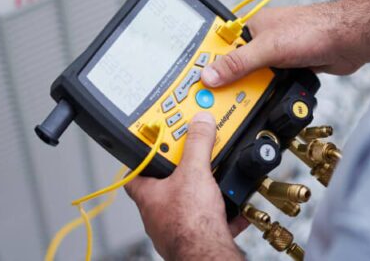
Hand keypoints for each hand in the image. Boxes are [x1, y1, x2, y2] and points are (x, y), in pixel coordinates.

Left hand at [125, 112, 247, 260]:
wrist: (208, 255)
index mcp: (148, 195)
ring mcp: (176, 227)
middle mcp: (158, 213)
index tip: (159, 142)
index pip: (136, 171)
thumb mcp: (194, 172)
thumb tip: (199, 122)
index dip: (146, 156)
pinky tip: (234, 205)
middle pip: (167, 184)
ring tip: (217, 180)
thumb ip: (197, 143)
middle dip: (184, 170)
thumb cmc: (190, 224)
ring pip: (188, 202)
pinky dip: (221, 211)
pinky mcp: (195, 237)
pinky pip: (208, 219)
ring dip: (203, 191)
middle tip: (197, 156)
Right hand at [201, 2, 366, 87]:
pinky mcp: (289, 70)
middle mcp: (261, 40)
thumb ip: (238, 62)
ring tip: (241, 106)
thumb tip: (211, 74)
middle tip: (217, 101)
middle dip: (230, 83)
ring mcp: (275, 56)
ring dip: (251, 91)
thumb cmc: (314, 28)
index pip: (219, 45)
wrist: (350, 40)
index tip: (196, 83)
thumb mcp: (268, 48)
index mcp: (251, 27)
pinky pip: (270, 86)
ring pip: (253, 79)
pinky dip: (268, 95)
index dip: (207, 64)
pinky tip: (266, 102)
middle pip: (234, 66)